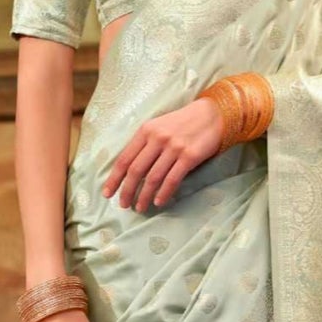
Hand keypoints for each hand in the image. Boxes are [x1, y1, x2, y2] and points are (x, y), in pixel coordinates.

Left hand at [103, 96, 223, 210]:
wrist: (213, 114)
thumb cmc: (183, 123)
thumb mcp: (159, 126)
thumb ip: (144, 143)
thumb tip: (129, 169)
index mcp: (146, 130)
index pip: (124, 159)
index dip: (114, 178)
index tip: (107, 193)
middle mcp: (158, 138)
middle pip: (136, 170)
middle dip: (127, 191)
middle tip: (123, 205)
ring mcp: (174, 147)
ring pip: (153, 177)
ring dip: (144, 196)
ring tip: (140, 207)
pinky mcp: (190, 156)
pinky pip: (173, 179)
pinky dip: (164, 193)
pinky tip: (158, 202)